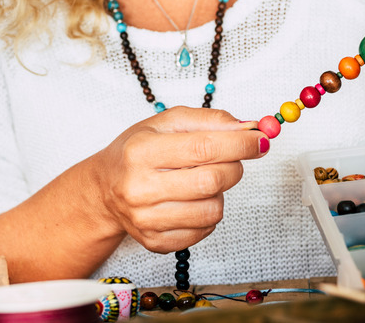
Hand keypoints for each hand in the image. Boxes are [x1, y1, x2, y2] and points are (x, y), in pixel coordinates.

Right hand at [90, 106, 267, 252]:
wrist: (104, 189)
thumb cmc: (138, 151)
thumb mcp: (166, 123)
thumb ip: (209, 120)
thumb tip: (248, 129)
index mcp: (141, 152)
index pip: (203, 148)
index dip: (240, 144)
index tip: (260, 140)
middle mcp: (139, 189)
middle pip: (212, 181)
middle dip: (234, 166)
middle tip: (232, 158)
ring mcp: (146, 221)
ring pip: (213, 210)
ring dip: (220, 192)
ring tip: (204, 180)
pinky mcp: (156, 243)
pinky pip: (205, 230)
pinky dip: (208, 213)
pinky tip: (192, 200)